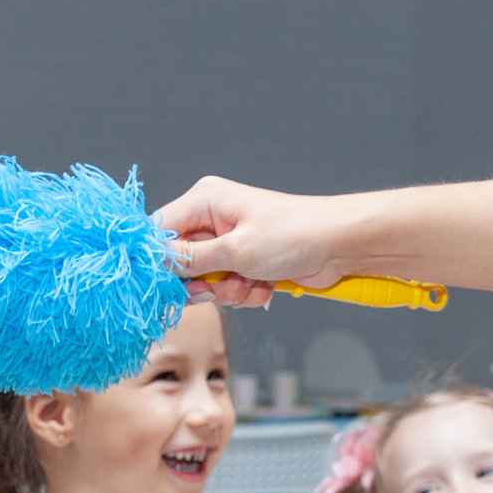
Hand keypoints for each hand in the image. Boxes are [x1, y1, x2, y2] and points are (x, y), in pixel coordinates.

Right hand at [154, 176, 347, 306]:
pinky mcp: (246, 261)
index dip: (158, 261)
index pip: (160, 231)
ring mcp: (230, 241)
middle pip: (181, 261)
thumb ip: (190, 261)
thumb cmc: (292, 234)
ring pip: (206, 279)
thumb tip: (154, 266)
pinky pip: (229, 286)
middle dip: (202, 281)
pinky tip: (265, 285)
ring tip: (251, 282)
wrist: (339, 246)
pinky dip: (245, 291)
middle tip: (218, 287)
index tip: (162, 285)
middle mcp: (213, 218)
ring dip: (228, 290)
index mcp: (205, 201)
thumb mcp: (235, 250)